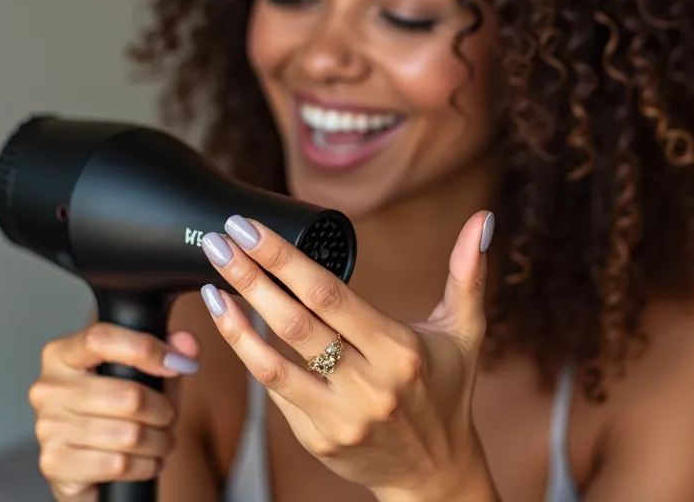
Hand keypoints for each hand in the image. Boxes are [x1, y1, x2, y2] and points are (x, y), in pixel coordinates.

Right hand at [29, 322, 199, 501]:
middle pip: (128, 395)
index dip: (147, 349)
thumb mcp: (145, 367)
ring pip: (129, 434)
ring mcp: (47, 426)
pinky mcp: (54, 463)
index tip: (179, 364)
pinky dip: (145, 465)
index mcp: (63, 352)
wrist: (86, 459)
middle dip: (164, 410)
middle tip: (170, 415)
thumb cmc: (116, 401)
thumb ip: (169, 346)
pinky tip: (148, 461)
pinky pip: (118, 464)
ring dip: (159, 441)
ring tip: (162, 439)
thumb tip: (187, 346)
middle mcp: (48, 387)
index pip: (101, 338)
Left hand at [199, 210, 496, 498]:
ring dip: (237, 323)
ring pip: (274, 365)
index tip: (252, 230)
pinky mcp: (318, 439)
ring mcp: (340, 417)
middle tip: (219, 241)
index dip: (286, 261)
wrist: (435, 473)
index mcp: (400, 350)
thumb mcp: (465, 332)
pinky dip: (250, 357)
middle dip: (251, 278)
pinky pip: (277, 393)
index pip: (331, 296)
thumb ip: (467, 274)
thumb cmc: (447, 390)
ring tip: (211, 286)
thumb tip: (482, 220)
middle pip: (296, 324)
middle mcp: (369, 386)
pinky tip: (231, 326)